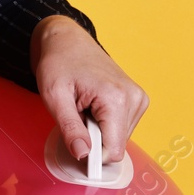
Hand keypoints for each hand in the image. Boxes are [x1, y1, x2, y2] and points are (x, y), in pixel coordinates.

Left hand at [30, 14, 147, 164]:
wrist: (67, 40)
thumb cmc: (58, 63)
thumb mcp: (54, 97)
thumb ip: (70, 128)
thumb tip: (83, 155)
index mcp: (117, 98)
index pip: (113, 150)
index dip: (92, 155)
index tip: (74, 144)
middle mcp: (135, 99)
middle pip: (116, 145)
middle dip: (93, 139)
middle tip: (76, 115)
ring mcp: (139, 98)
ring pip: (119, 139)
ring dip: (98, 131)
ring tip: (84, 107)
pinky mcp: (137, 100)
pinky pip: (121, 128)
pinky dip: (104, 124)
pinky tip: (92, 105)